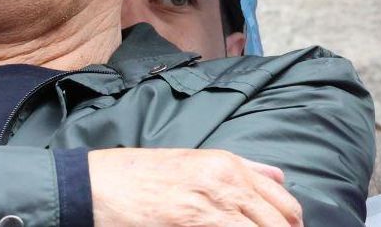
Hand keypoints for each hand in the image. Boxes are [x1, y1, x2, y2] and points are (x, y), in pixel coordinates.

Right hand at [88, 148, 302, 225]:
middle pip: (280, 225)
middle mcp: (226, 183)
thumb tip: (280, 178)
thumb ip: (241, 168)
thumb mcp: (192, 160)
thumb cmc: (138, 176)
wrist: (96, 187)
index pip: (285, 205)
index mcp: (228, 164)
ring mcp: (211, 208)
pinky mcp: (194, 226)